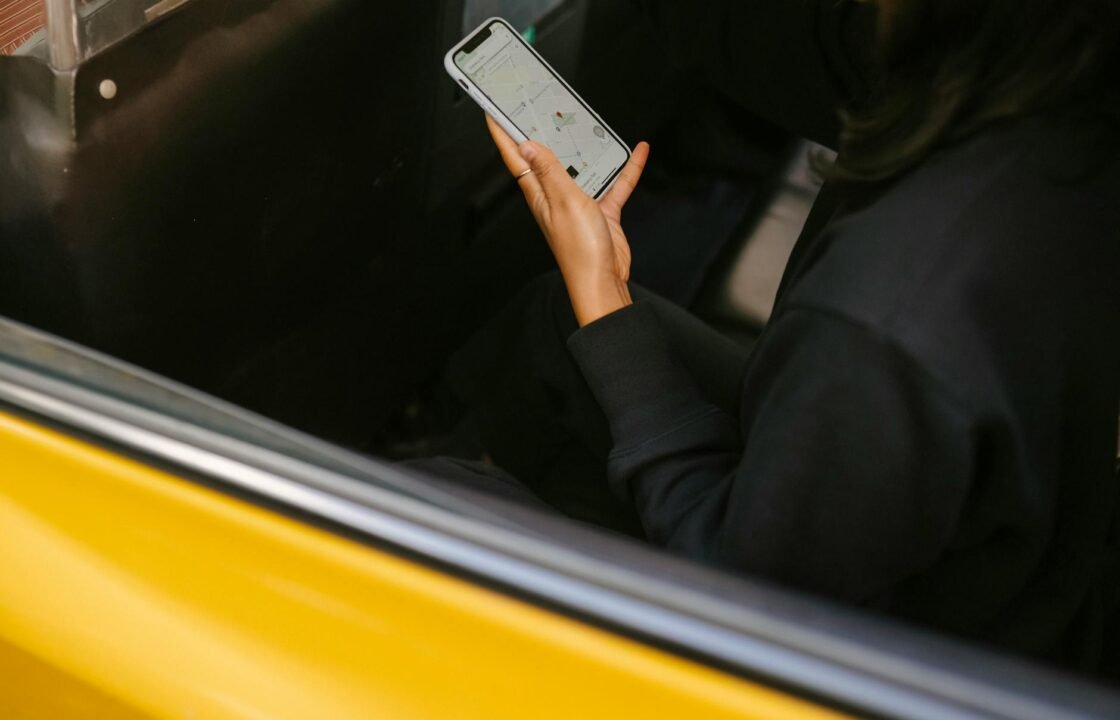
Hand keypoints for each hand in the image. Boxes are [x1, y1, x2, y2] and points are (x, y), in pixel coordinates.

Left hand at [486, 115, 649, 325]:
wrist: (603, 280)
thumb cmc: (580, 251)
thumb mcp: (564, 201)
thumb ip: (550, 172)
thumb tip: (529, 146)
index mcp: (539, 193)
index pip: (516, 157)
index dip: (503, 133)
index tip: (494, 112)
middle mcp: (555, 195)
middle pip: (547, 157)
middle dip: (542, 132)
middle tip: (539, 106)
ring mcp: (578, 202)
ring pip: (581, 165)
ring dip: (587, 147)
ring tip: (589, 122)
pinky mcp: (600, 210)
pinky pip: (613, 183)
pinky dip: (624, 168)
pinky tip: (635, 153)